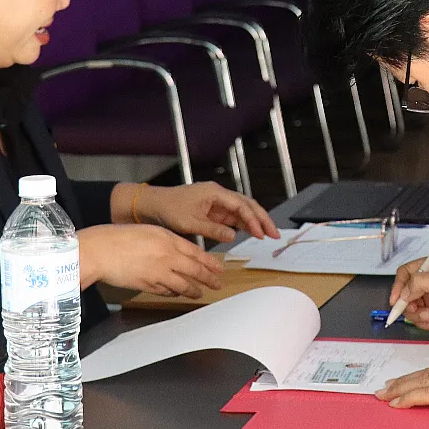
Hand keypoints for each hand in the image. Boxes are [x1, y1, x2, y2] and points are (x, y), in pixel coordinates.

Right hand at [77, 223, 224, 297]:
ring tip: (200, 293)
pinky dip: (175, 293)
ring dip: (194, 290)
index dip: (210, 263)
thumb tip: (180, 251)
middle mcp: (168, 257)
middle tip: (217, 284)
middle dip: (209, 279)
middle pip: (195, 271)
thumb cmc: (120, 237)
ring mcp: (159, 273)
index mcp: (169, 240)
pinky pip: (167, 291)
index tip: (219, 268)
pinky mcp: (148, 285)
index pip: (196, 253)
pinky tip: (178, 293)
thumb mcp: (150, 231)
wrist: (101, 250)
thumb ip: (168, 241)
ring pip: (183, 285)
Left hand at [116, 181, 279, 243]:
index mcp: (215, 193)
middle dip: (262, 219)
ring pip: (243, 211)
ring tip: (268, 235)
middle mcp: (219, 195)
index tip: (261, 233)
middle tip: (275, 234)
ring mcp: (217, 202)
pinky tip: (252, 233)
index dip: (253, 220)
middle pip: (247, 205)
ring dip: (255, 222)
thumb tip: (233, 235)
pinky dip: (244, 224)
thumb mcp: (190, 223)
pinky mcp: (213, 210)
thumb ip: (213, 229)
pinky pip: (233, 217)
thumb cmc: (168, 209)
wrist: (153, 205)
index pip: (241, 205)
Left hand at [376, 356, 428, 418]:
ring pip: (422, 381)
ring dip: (400, 388)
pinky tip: (397, 402)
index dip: (425, 375)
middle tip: (388, 385)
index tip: (414, 379)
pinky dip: (409, 397)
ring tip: (384, 393)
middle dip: (406, 380)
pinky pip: (427, 393)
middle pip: (428, 373)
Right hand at [388, 255, 428, 332]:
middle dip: (412, 307)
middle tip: (422, 312)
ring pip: (415, 310)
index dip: (398, 286)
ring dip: (423, 318)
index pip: (406, 273)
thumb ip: (422, 283)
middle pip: (407, 294)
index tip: (396, 301)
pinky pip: (426, 321)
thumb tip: (404, 292)